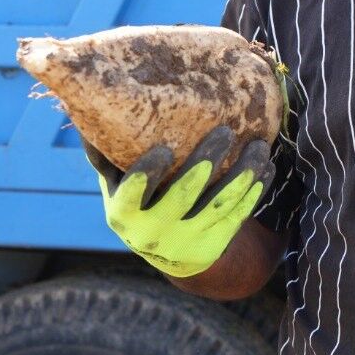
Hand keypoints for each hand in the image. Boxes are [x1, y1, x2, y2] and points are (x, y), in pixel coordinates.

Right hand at [84, 126, 275, 276]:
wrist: (170, 253)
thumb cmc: (139, 202)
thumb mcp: (116, 185)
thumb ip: (107, 152)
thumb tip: (87, 102)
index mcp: (124, 213)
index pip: (133, 194)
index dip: (147, 173)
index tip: (164, 148)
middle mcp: (153, 232)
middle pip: (183, 195)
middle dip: (205, 162)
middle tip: (224, 131)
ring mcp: (187, 240)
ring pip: (219, 205)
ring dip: (242, 174)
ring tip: (258, 147)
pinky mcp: (215, 242)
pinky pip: (239, 214)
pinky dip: (256, 190)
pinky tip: (267, 167)